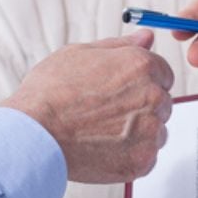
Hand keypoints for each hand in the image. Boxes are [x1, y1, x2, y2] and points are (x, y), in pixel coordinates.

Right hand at [2, 30, 173, 183]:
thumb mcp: (81, 54)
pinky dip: (130, 155)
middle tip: (106, 113)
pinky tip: (104, 148)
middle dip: (140, 107)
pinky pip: (147, 157)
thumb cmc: (50, 93)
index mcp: (141, 66)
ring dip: (138, 133)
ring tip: (102, 132)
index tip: (122, 91)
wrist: (34, 135)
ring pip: (156, 131)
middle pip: (161, 102)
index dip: (141, 82)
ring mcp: (150, 131)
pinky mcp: (142, 160)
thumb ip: (121, 46)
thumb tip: (146, 37)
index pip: (163, 73)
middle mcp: (152, 96)